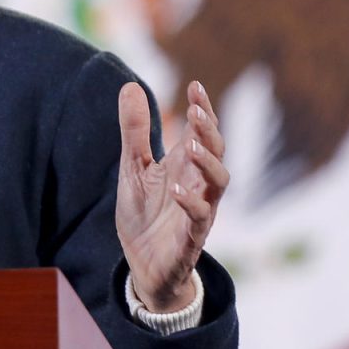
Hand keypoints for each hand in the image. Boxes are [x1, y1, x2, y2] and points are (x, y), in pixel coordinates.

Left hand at [115, 81, 228, 312]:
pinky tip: (177, 188)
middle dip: (210, 131)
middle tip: (196, 112)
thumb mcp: (133, 167)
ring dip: (208, 163)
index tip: (195, 86)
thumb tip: (130, 85)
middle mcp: (198, 184)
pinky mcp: (190, 238)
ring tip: (194, 145)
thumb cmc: (144, 214)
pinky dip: (191, 202)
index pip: (201, 132)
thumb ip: (134, 131)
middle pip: (216, 152)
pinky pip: (199, 219)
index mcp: (185, 165)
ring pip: (218, 183)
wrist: (143, 264)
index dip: (202, 110)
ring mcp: (198, 210)